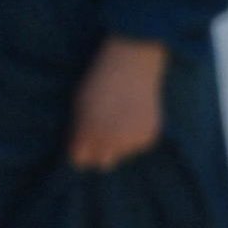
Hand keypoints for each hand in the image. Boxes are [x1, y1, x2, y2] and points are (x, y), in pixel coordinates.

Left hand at [66, 38, 166, 170]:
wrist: (131, 64)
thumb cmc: (99, 81)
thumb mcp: (80, 106)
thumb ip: (78, 131)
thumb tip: (81, 150)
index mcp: (88, 134)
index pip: (79, 160)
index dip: (79, 152)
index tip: (81, 144)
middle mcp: (110, 142)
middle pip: (103, 163)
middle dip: (100, 152)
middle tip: (102, 134)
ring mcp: (132, 140)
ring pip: (122, 153)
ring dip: (120, 143)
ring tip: (121, 120)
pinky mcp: (149, 136)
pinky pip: (139, 145)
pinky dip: (136, 135)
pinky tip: (134, 117)